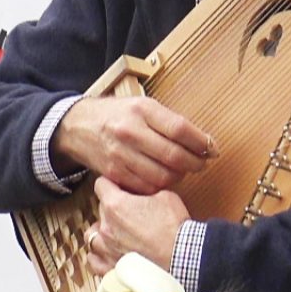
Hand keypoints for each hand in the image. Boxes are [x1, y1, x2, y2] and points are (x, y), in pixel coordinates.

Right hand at [52, 95, 215, 194]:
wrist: (78, 126)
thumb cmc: (116, 115)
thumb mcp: (141, 105)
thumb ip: (168, 121)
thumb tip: (202, 141)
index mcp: (141, 110)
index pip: (180, 129)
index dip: (201, 143)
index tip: (212, 148)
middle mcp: (130, 131)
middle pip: (174, 156)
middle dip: (195, 163)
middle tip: (202, 163)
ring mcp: (121, 154)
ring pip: (162, 175)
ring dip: (179, 176)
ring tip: (182, 170)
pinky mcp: (114, 173)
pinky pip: (146, 186)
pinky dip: (160, 185)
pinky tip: (163, 177)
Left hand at [85, 176, 190, 274]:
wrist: (182, 257)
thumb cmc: (175, 229)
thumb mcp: (165, 196)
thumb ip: (147, 192)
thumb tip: (145, 192)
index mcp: (115, 205)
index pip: (101, 185)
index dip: (111, 184)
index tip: (118, 187)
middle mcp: (106, 227)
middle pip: (100, 209)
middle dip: (112, 208)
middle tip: (128, 211)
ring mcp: (107, 249)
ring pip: (92, 235)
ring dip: (101, 232)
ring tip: (113, 232)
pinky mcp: (111, 268)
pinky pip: (94, 261)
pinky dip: (98, 256)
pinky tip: (106, 253)